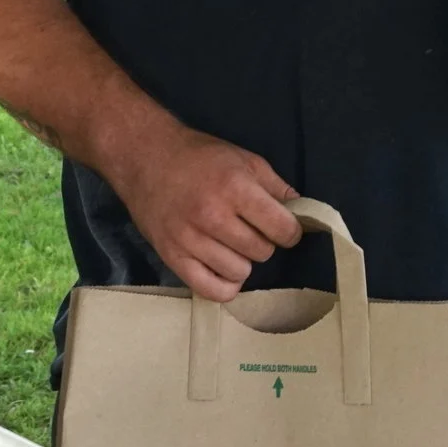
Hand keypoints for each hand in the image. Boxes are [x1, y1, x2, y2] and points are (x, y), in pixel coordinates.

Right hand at [99, 122, 300, 301]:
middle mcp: (212, 216)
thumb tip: (303, 212)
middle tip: (249, 228)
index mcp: (234, 188)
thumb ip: (276, 186)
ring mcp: (190, 239)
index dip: (290, 230)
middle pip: (262, 252)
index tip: (282, 226)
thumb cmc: (198, 155)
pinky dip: (224, 286)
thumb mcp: (243, 158)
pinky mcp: (172, 256)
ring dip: (242, 261)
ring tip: (231, 244)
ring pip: (240, 272)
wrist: (144, 156)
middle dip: (263, 242)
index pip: (283, 229)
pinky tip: (223, 269)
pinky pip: (210, 290)